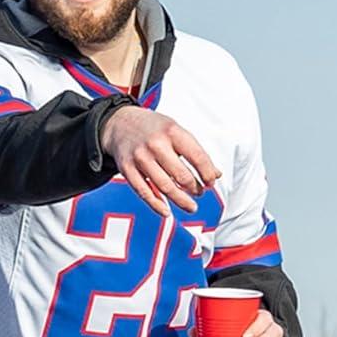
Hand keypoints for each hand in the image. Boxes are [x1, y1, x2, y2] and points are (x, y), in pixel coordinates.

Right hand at [101, 106, 220, 216]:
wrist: (119, 124)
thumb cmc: (154, 130)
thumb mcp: (176, 132)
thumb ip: (195, 152)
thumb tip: (216, 175)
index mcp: (172, 131)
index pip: (197, 156)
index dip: (207, 173)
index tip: (211, 183)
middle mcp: (156, 144)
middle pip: (182, 175)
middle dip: (195, 188)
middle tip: (199, 193)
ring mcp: (140, 157)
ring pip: (165, 186)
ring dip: (181, 200)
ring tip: (191, 206)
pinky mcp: (127, 169)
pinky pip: (144, 192)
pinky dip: (156, 205)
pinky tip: (167, 212)